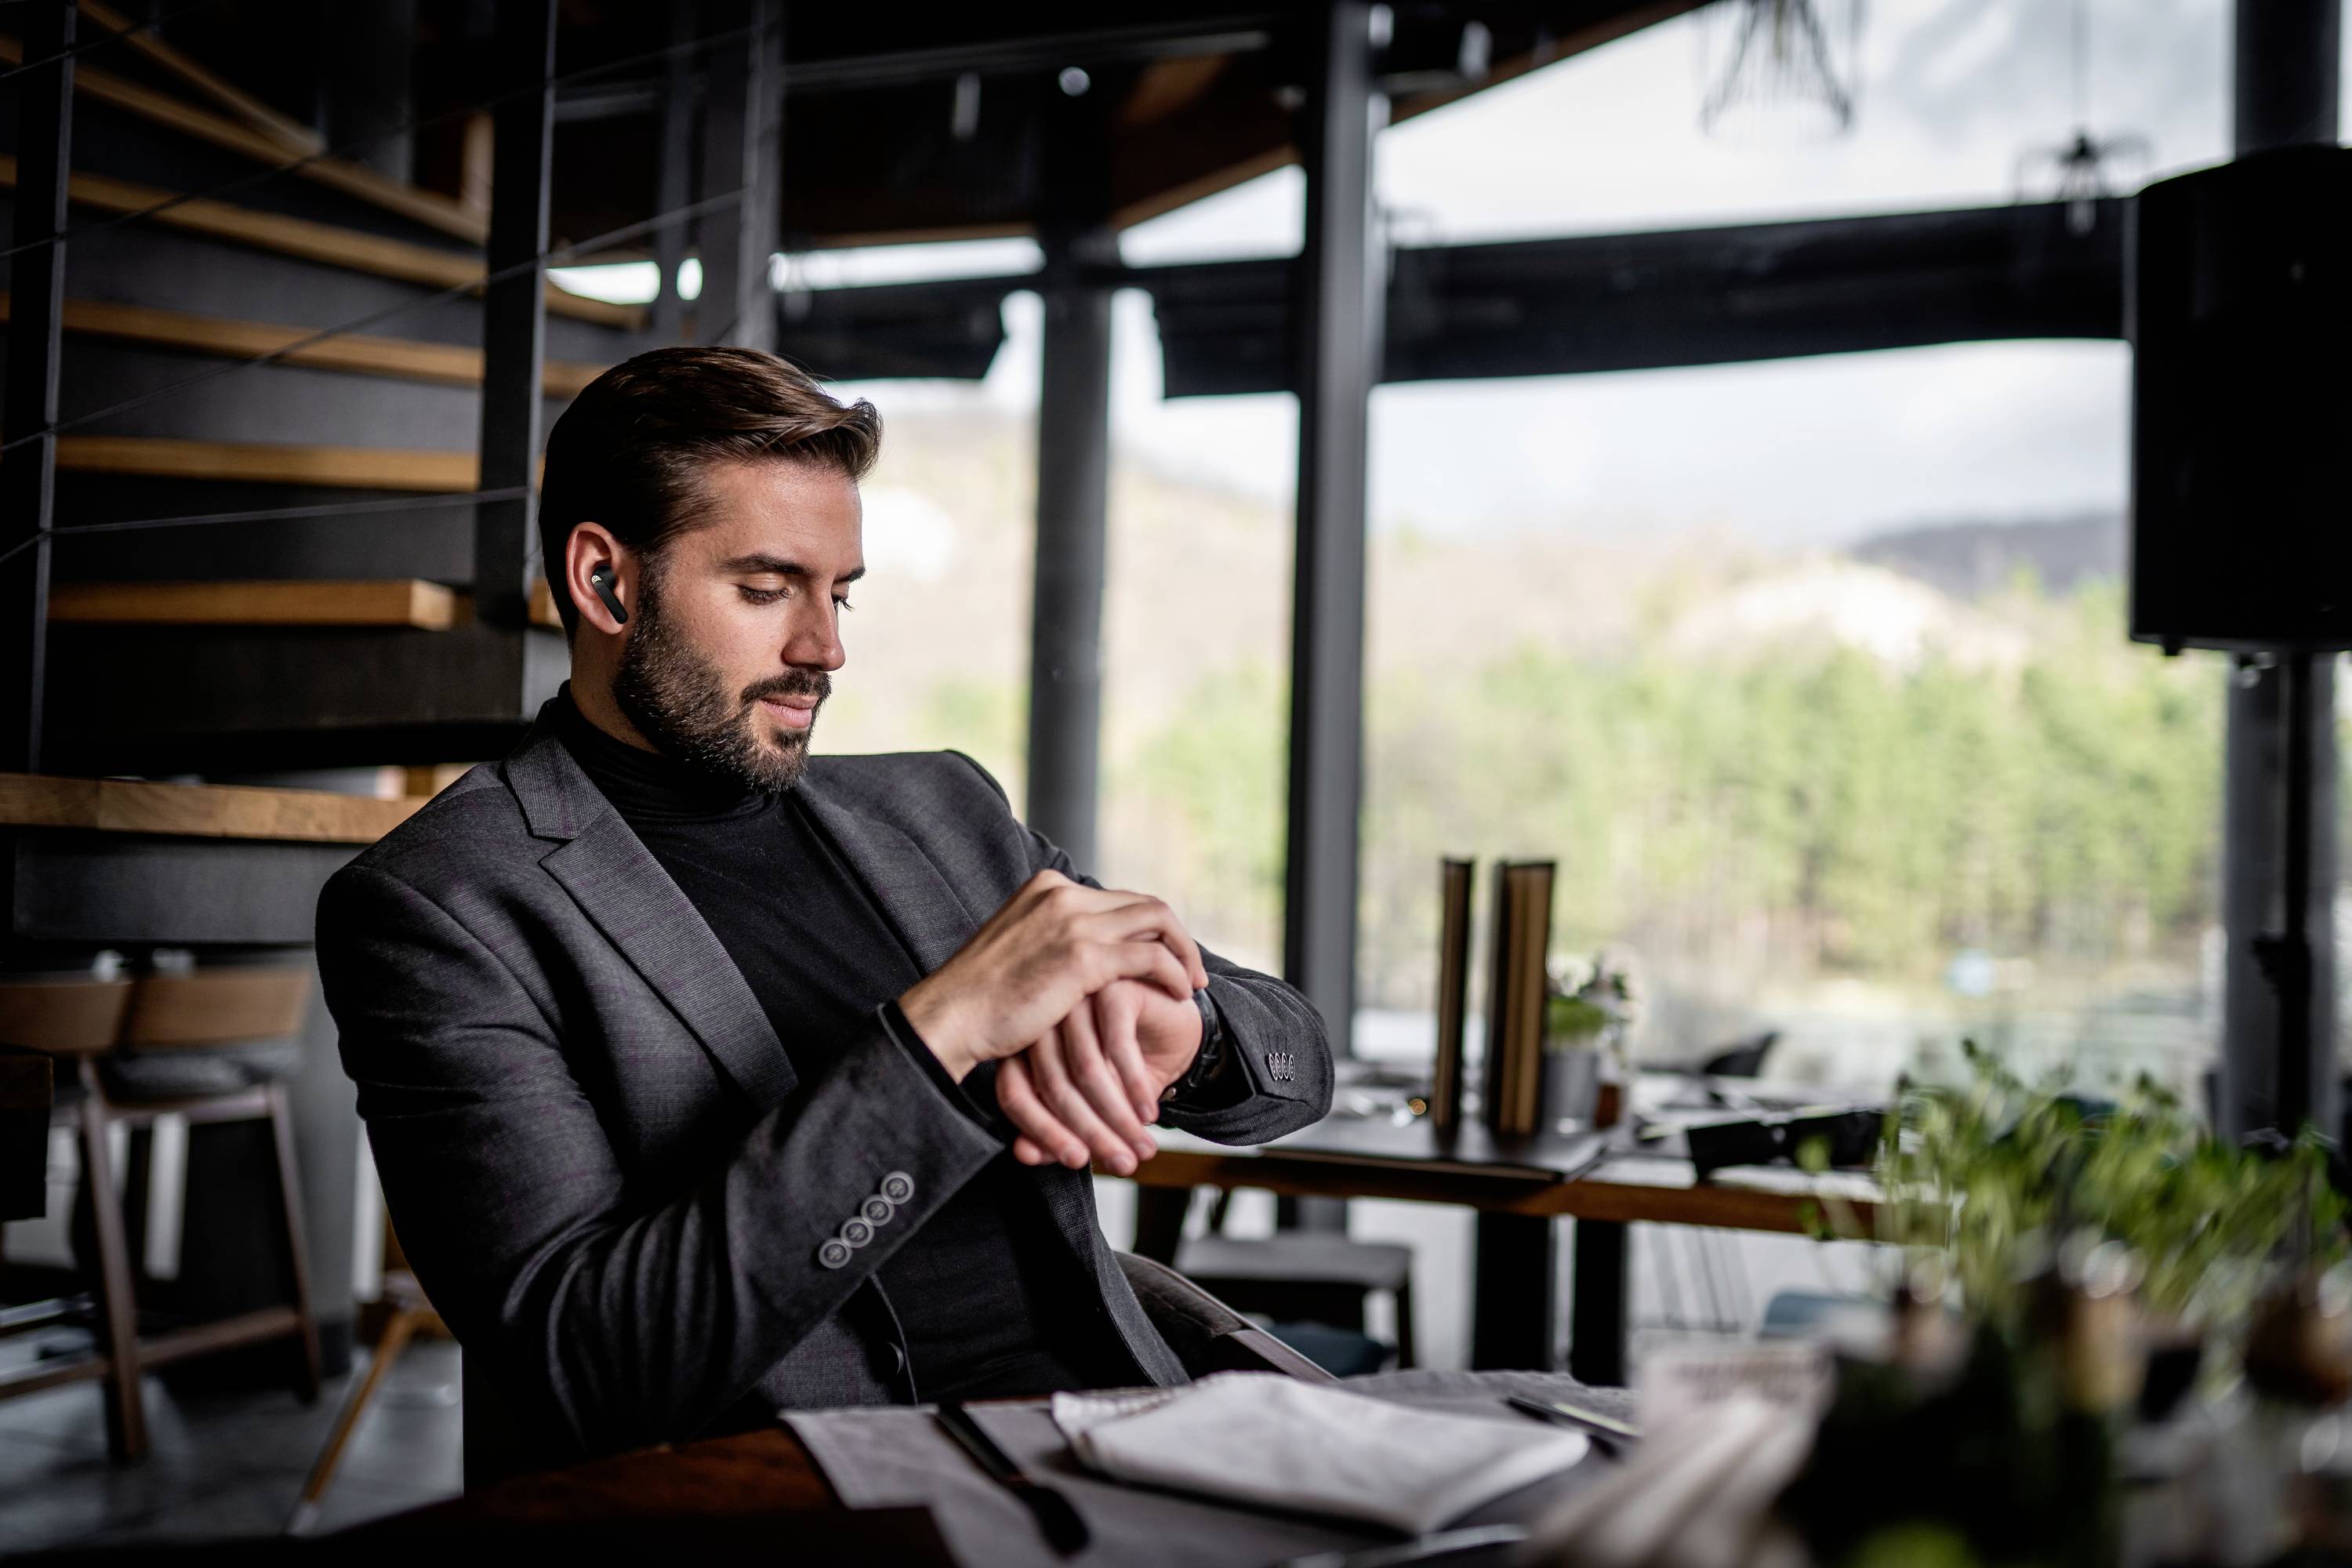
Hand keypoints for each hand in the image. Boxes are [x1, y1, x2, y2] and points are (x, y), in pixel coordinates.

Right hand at [898, 870, 1206, 1082]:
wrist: (949, 1017)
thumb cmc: (978, 998)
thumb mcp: (1017, 950)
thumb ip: (1050, 940)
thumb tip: (1078, 955)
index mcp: (1048, 887)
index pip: (1119, 899)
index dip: (1150, 927)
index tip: (1166, 956)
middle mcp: (1063, 893)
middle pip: (1145, 904)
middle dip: (1176, 937)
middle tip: (1191, 971)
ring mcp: (1073, 921)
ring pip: (1157, 922)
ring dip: (1184, 953)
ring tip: (1192, 985)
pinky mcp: (1082, 956)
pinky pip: (1150, 957)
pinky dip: (1173, 973)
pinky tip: (1178, 996)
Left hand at [1000, 980, 1206, 1171]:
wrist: (1173, 1028)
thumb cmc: (1127, 1065)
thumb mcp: (1092, 1105)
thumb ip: (1054, 1129)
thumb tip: (1024, 1154)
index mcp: (1023, 1043)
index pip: (1015, 1093)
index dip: (1044, 1134)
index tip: (1077, 1162)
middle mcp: (1043, 1018)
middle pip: (1052, 1085)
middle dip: (1092, 1133)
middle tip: (1122, 1163)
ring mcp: (1076, 998)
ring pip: (1086, 1070)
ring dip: (1118, 1117)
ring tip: (1140, 1145)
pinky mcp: (1112, 988)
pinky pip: (1117, 1046)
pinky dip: (1134, 1086)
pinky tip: (1149, 1112)